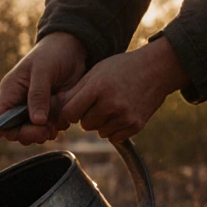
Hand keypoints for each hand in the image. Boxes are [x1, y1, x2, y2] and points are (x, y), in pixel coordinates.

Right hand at [0, 32, 87, 144]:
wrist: (73, 48)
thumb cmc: (53, 53)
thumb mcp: (43, 70)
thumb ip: (38, 95)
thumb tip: (36, 121)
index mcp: (9, 92)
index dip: (5, 130)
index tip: (24, 131)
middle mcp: (18, 104)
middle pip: (15, 131)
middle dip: (30, 134)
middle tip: (45, 132)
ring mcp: (34, 109)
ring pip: (32, 133)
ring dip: (44, 133)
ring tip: (56, 124)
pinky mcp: (48, 112)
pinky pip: (48, 129)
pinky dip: (56, 128)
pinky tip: (63, 120)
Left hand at [55, 37, 189, 143]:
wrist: (157, 69)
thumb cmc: (121, 69)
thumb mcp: (96, 72)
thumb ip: (74, 92)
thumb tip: (49, 109)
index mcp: (98, 88)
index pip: (70, 113)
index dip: (71, 111)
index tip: (76, 107)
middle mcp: (111, 103)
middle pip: (84, 124)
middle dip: (87, 116)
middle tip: (98, 103)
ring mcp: (125, 116)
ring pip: (99, 132)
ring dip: (101, 123)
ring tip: (112, 106)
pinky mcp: (136, 125)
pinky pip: (113, 137)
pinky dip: (114, 129)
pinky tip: (121, 113)